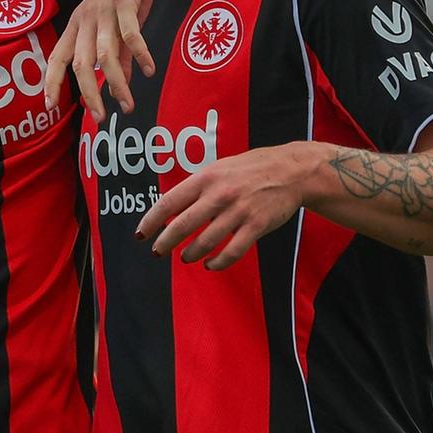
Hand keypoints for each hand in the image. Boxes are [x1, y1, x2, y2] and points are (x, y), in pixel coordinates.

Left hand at [44, 0, 188, 119]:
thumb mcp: (122, 25)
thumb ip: (119, 58)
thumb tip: (119, 88)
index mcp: (79, 23)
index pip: (58, 57)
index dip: (52, 82)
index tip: (51, 106)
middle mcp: (86, 16)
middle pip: (80, 63)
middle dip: (89, 95)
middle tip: (101, 118)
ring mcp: (104, 8)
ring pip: (104, 54)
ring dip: (116, 84)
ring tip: (128, 105)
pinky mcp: (125, 0)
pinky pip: (130, 34)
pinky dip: (140, 55)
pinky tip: (149, 71)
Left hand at [138, 145, 313, 269]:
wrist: (291, 171)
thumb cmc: (250, 169)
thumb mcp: (219, 168)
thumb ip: (197, 187)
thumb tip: (172, 209)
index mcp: (205, 178)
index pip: (169, 202)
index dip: (151, 221)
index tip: (141, 234)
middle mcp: (219, 195)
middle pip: (182, 225)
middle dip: (165, 243)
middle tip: (157, 252)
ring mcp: (238, 211)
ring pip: (206, 242)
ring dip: (191, 253)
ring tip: (186, 257)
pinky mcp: (256, 226)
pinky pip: (232, 251)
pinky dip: (218, 262)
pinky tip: (210, 264)